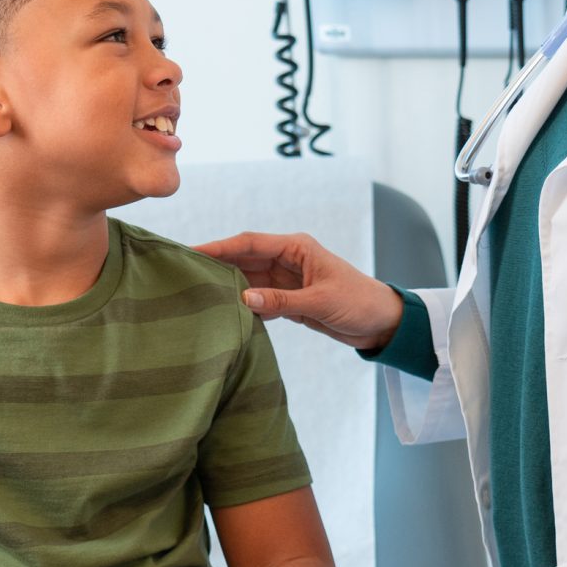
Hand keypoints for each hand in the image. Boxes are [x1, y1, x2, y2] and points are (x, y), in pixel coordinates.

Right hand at [195, 231, 404, 352]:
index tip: (192, 251)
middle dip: (217, 264)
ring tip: (197, 293)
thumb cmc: (359, 302)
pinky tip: (224, 312)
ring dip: (228, 287)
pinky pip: (259, 300)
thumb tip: (244, 298)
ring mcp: (287, 280)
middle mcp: (288, 260)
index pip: (250, 243)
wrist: (381, 323)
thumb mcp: (321, 301)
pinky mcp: (289, 300)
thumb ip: (282, 301)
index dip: (220, 246)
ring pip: (248, 280)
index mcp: (297, 248)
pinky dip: (244, 306)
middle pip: (244, 259)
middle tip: (184, 272)